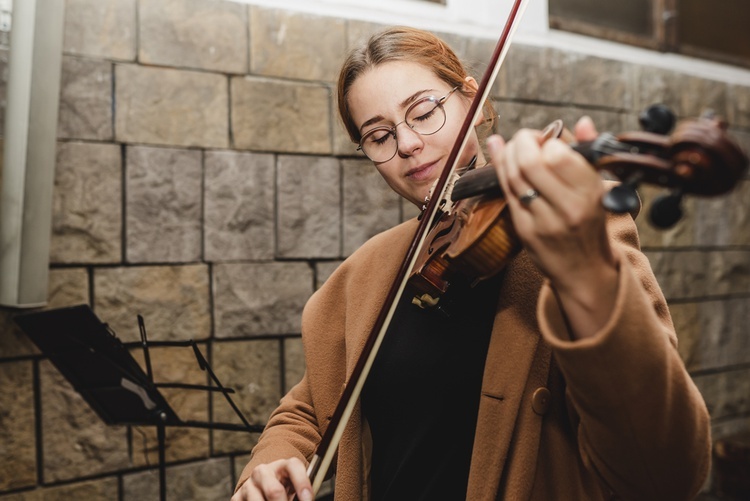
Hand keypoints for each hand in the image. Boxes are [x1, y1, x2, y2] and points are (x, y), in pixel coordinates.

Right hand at [231, 458, 312, 500]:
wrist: (263, 483)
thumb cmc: (285, 486)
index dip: (302, 485)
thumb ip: (300, 492)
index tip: (308, 500)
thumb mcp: (295, 484)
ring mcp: (248, 485)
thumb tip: (304, 500)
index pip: (294, 467)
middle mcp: (263, 471)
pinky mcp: (237, 498)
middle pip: (274, 491)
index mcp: (282, 465)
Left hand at [487, 117, 618, 337]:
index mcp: (590, 192)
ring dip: (508, 154)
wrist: (584, 270)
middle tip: (524, 138)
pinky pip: (507, 193)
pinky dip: (500, 170)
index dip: (546, 140)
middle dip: (521, 142)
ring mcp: (544, 221)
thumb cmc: (591, 222)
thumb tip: (581, 122)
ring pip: (514, 177)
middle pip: (530, 163)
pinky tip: (500, 156)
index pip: (558, 155)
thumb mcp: (599, 187)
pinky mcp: (525, 230)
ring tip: (513, 147)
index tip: (546, 138)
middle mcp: (568, 207)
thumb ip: (590, 152)